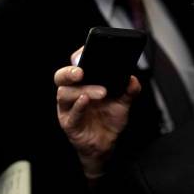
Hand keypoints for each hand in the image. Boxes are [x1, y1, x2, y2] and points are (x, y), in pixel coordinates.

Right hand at [55, 49, 140, 177]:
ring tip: (101, 92)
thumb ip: (129, 90)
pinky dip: (78, 106)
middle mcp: (72, 93)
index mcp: (83, 83)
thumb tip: (132, 79)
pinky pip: (71, 114)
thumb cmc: (109, 119)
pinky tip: (86, 100)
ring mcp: (68, 108)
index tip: (86, 50)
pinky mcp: (69, 124)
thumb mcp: (124, 102)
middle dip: (69, 72)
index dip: (78, 56)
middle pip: (61, 77)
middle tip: (82, 71)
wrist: (106, 144)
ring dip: (84, 90)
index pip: (75, 65)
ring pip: (65, 94)